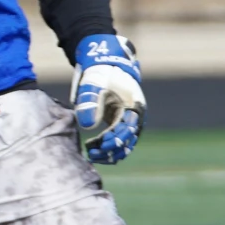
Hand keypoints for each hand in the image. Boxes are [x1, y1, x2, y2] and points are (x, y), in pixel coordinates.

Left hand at [70, 33, 143, 163]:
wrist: (105, 67)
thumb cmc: (100, 74)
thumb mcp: (93, 84)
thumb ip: (90, 101)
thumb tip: (88, 126)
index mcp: (134, 105)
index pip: (126, 128)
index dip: (112, 139)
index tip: (96, 145)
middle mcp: (136, 116)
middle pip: (128, 140)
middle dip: (110, 149)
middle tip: (91, 154)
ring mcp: (131, 121)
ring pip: (126, 144)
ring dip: (111, 153)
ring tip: (92, 157)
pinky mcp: (123, 124)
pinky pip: (121, 142)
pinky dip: (110, 149)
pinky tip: (96, 154)